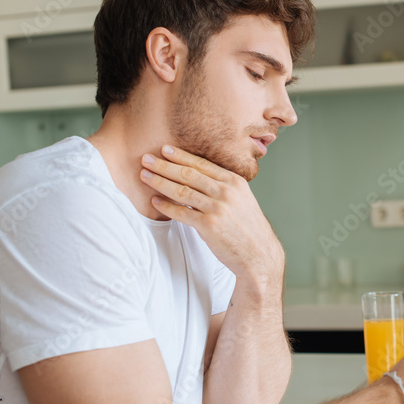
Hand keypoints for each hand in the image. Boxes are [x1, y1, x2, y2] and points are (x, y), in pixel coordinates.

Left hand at [140, 145, 283, 286]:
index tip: (165, 149)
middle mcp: (226, 192)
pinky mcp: (209, 225)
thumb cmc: (248, 228)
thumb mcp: (242, 200)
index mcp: (235, 182)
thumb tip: (198, 179)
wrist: (259, 253)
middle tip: (146, 159)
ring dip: (159, 182)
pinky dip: (165, 206)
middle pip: (188, 174)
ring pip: (182, 191)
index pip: (202, 164)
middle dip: (164, 165)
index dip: (181, 156)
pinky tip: (154, 201)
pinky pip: (181, 212)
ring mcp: (218, 208)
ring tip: (144, 176)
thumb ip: (223, 188)